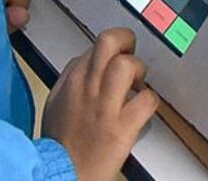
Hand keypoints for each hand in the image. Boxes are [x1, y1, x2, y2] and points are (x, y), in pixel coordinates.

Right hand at [41, 28, 159, 180]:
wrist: (64, 172)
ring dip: (139, 70)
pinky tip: (144, 108)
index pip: (96, 46)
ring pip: (127, 65)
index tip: (117, 54)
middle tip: (131, 53)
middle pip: (109, 42)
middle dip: (126, 40)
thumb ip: (71, 78)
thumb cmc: (60, 141)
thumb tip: (87, 62)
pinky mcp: (122, 128)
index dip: (111, 47)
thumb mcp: (56, 101)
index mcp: (72, 80)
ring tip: (138, 83)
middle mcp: (88, 87)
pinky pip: (147, 99)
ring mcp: (105, 107)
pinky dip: (150, 101)